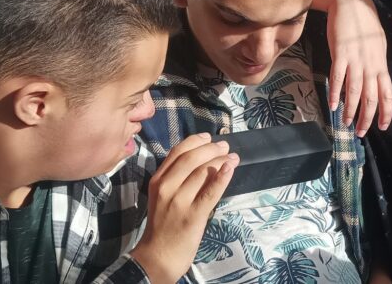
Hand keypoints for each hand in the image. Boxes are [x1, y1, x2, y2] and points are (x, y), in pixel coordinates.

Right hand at [130, 133, 239, 283]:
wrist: (158, 255)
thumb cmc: (163, 224)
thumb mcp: (162, 196)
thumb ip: (176, 178)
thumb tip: (202, 158)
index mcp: (158, 180)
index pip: (178, 151)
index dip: (196, 141)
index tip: (209, 137)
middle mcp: (166, 187)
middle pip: (192, 158)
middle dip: (212, 149)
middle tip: (225, 147)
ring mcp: (179, 201)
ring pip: (203, 172)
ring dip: (221, 161)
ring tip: (233, 157)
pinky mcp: (193, 215)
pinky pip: (210, 192)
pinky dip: (223, 177)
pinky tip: (231, 168)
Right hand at [318, 0, 391, 136]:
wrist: (351, 3)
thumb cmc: (364, 24)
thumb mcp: (377, 45)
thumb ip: (376, 64)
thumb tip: (376, 80)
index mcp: (380, 64)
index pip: (387, 93)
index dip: (386, 112)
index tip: (382, 127)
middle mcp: (370, 65)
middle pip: (371, 98)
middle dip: (366, 118)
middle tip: (361, 133)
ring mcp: (355, 60)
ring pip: (355, 92)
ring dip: (351, 111)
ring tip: (346, 123)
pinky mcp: (340, 54)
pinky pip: (338, 78)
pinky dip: (335, 93)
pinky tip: (333, 105)